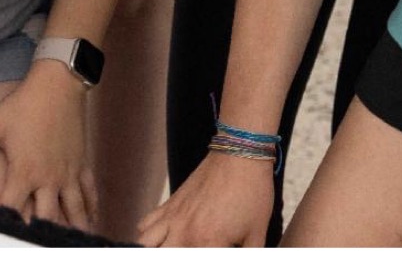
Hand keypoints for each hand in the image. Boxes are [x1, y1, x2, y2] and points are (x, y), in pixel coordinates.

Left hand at [0, 66, 94, 226]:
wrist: (57, 85)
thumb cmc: (21, 106)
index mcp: (24, 171)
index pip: (11, 208)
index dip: (4, 221)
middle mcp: (48, 178)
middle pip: (47, 217)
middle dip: (40, 232)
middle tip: (33, 240)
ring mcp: (68, 173)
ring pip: (75, 211)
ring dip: (73, 228)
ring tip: (69, 242)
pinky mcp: (82, 164)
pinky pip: (90, 193)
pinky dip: (91, 209)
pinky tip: (91, 221)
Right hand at [138, 153, 274, 246]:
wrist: (240, 157)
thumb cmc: (251, 193)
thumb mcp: (257, 233)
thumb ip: (250, 252)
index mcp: (207, 242)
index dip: (212, 252)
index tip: (219, 247)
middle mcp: (184, 232)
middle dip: (176, 253)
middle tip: (193, 247)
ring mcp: (172, 217)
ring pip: (144, 243)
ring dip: (155, 247)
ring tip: (170, 246)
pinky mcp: (169, 204)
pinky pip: (144, 224)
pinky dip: (148, 233)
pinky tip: (163, 235)